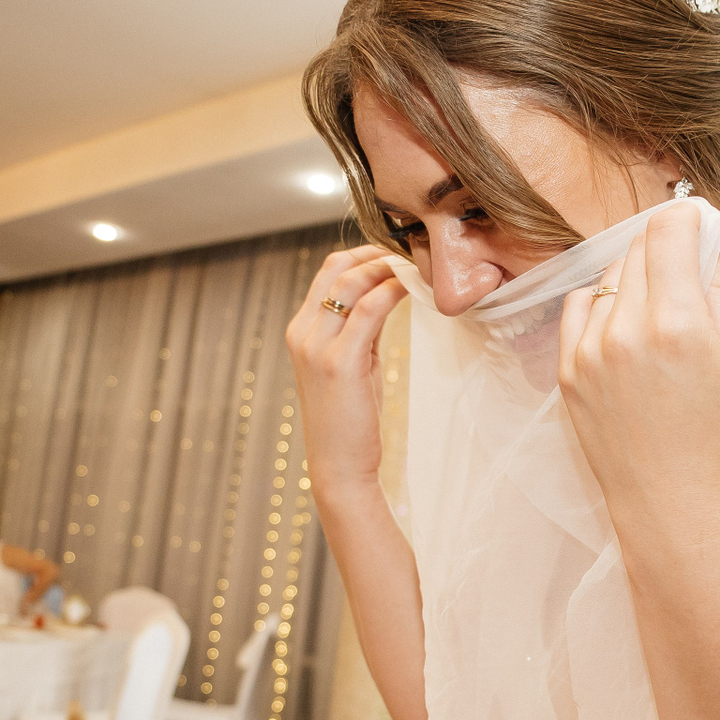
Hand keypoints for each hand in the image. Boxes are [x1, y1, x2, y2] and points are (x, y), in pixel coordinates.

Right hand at [286, 245, 408, 500]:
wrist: (340, 466)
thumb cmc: (350, 419)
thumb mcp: (352, 364)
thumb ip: (359, 330)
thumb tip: (384, 295)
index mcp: (301, 330)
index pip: (329, 272)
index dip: (364, 254)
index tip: (398, 253)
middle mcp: (302, 332)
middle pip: (337, 268)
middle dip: (377, 252)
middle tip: (413, 254)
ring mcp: (317, 346)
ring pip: (352, 282)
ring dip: (388, 267)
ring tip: (419, 268)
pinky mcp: (340, 361)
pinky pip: (370, 308)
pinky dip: (393, 290)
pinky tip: (414, 289)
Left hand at [557, 204, 719, 539]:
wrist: (673, 506)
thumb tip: (707, 239)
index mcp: (677, 324)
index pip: (669, 230)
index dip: (688, 217)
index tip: (699, 223)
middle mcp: (625, 330)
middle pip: (638, 249)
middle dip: (666, 248)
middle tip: (688, 273)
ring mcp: (589, 351)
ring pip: (610, 277)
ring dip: (636, 279)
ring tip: (663, 316)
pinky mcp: (567, 371)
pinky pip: (580, 307)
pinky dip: (602, 304)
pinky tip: (626, 327)